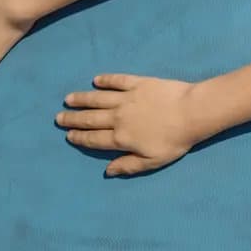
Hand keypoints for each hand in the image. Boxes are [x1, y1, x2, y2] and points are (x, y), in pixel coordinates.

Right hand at [57, 74, 203, 175]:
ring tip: (69, 99)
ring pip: (98, 98)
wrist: (192, 112)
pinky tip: (97, 80)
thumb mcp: (152, 161)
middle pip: (90, 118)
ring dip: (82, 99)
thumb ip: (128, 166)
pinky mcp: (139, 83)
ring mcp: (128, 98)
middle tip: (59, 117)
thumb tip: (107, 171)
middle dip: (73, 118)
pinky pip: (118, 81)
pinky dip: (106, 80)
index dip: (79, 137)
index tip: (68, 135)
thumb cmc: (175, 140)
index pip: (94, 139)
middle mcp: (118, 117)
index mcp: (121, 138)